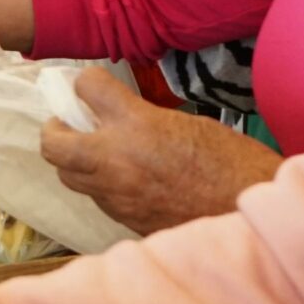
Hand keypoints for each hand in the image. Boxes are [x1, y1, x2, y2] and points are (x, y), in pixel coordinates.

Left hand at [39, 72, 283, 233]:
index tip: (92, 87)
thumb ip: (145, 119)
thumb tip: (124, 118)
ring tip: (96, 154)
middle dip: (55, 130)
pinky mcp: (125, 220)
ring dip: (75, 161)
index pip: (86, 87)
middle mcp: (116, 159)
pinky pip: (97, 199)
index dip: (87, 83)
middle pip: (52, 143)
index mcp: (136, 124)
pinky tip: (124, 180)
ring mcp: (117, 194)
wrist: (251, 212)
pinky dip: (102, 186)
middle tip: (70, 124)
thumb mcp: (188, 124)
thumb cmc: (234, 162)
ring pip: (68, 176)